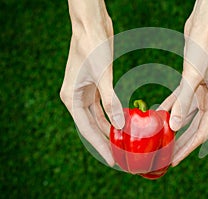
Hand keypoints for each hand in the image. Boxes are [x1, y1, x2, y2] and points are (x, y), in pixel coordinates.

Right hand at [60, 0, 124, 165]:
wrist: (92, 25)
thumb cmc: (93, 46)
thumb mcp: (102, 75)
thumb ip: (110, 101)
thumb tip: (119, 125)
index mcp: (72, 97)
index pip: (86, 129)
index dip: (99, 146)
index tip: (111, 160)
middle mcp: (76, 97)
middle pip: (91, 126)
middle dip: (105, 141)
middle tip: (119, 156)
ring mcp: (86, 91)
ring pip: (97, 117)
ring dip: (109, 130)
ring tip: (122, 144)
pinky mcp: (96, 85)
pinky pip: (103, 107)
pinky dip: (112, 115)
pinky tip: (121, 124)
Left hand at [159, 0, 207, 165]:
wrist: (205, 27)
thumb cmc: (203, 49)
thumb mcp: (192, 77)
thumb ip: (184, 103)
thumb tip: (174, 127)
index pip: (201, 134)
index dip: (187, 150)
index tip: (173, 161)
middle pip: (193, 129)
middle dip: (179, 143)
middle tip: (165, 156)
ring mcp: (200, 92)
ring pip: (185, 116)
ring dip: (173, 128)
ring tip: (160, 140)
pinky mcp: (190, 83)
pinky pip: (178, 100)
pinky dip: (169, 107)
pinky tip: (157, 114)